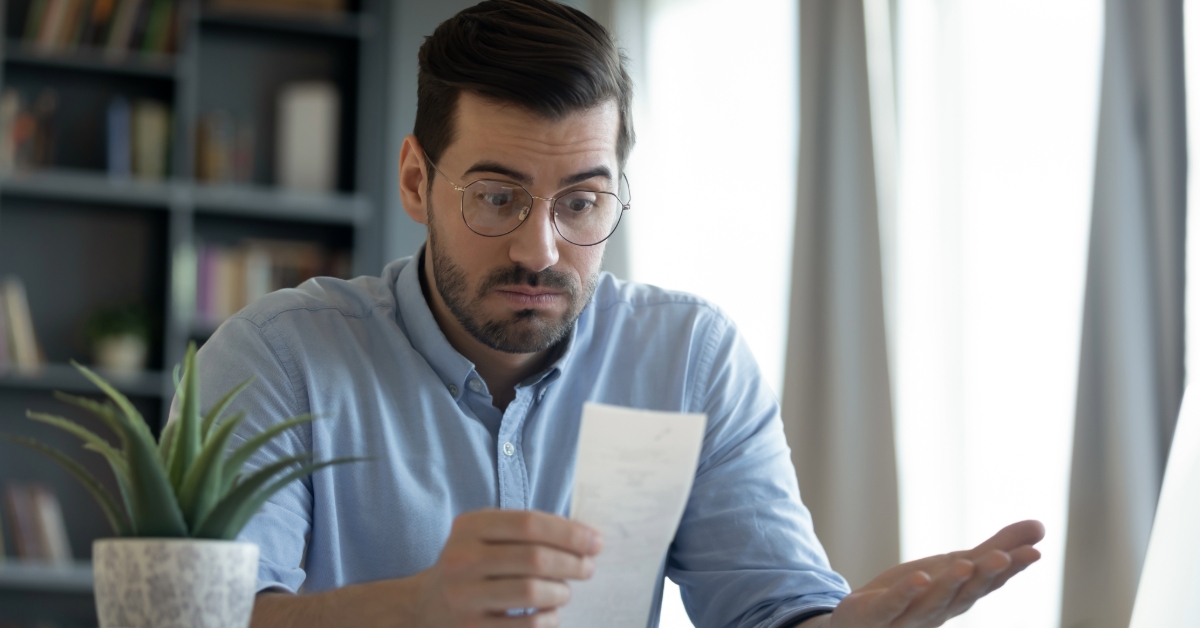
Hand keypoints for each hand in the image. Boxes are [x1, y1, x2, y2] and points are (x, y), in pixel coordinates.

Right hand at [411, 509, 602, 626]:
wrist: (424, 607)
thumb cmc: (473, 565)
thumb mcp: (487, 536)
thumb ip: (528, 531)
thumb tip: (586, 539)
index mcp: (469, 526)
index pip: (529, 523)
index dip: (569, 533)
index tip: (596, 542)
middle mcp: (461, 559)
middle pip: (535, 558)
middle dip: (573, 563)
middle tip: (588, 568)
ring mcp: (463, 597)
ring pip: (532, 592)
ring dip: (561, 592)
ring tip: (564, 592)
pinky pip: (527, 626)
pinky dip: (548, 619)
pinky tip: (550, 614)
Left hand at [820, 520, 1044, 627]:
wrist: (862, 621)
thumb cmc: (916, 593)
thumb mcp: (955, 565)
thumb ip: (996, 549)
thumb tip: (1042, 528)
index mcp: (959, 599)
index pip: (988, 583)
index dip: (1011, 569)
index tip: (1034, 551)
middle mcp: (939, 611)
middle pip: (965, 595)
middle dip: (985, 576)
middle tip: (1004, 556)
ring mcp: (907, 617)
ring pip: (932, 603)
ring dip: (949, 585)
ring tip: (964, 563)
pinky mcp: (875, 615)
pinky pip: (892, 605)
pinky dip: (905, 594)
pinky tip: (919, 578)